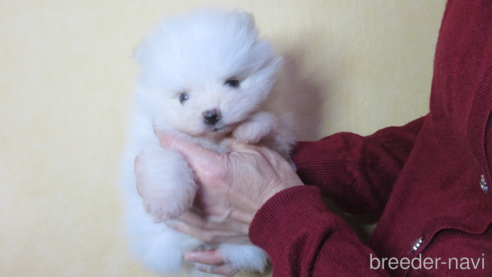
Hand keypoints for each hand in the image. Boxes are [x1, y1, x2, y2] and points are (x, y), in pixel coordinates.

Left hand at [154, 131, 302, 274]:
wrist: (289, 215)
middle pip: (165, 179)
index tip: (160, 130)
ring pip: (168, 206)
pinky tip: (171, 214)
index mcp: (211, 170)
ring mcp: (204, 218)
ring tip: (158, 185)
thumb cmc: (275, 181)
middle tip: (157, 157)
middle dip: (159, 165)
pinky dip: (173, 219)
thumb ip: (224, 141)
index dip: (165, 136)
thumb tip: (206, 135)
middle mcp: (201, 196)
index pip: (176, 148)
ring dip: (160, 194)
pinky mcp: (209, 233)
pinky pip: (181, 229)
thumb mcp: (252, 149)